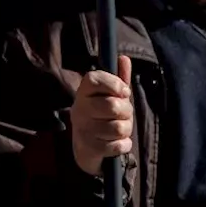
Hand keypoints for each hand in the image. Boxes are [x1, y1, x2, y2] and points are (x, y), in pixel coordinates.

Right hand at [71, 55, 133, 175]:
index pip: (95, 78)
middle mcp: (79, 109)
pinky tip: (116, 143)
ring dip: (126, 130)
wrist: (86, 148)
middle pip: (113, 106)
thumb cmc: (102, 116)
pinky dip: (123, 145)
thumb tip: (124, 58)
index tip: (124, 92)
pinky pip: (117, 145)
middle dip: (127, 112)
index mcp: (83, 92)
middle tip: (123, 115)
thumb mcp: (110, 97)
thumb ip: (118, 79)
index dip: (114, 84)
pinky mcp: (88, 148)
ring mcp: (82, 129)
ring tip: (119, 130)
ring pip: (118, 127)